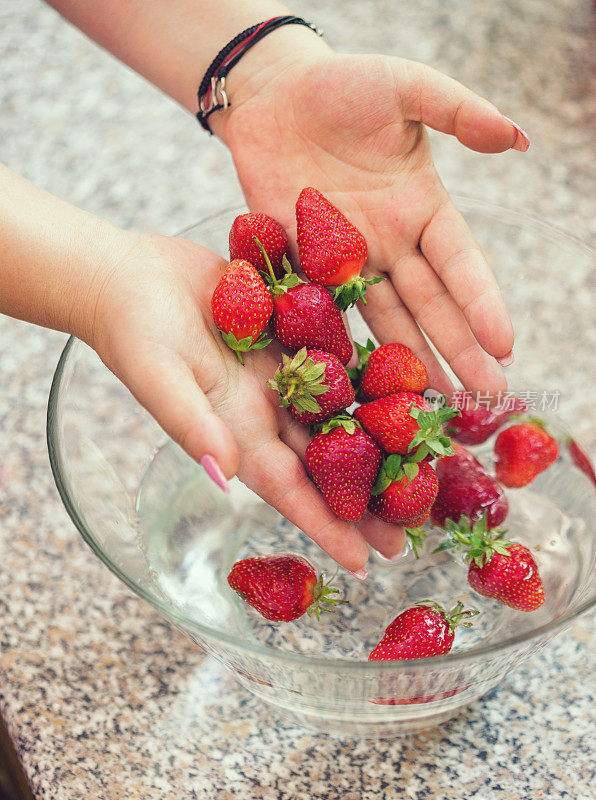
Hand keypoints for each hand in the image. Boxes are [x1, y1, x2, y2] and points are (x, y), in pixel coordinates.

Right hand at [90, 231, 402, 572]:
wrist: (133, 277)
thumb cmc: (133, 330)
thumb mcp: (156, 375)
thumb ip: (190, 422)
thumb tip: (223, 473)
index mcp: (237, 431)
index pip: (289, 489)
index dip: (326, 526)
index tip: (365, 563)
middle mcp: (267, 412)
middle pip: (327, 466)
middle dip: (366, 502)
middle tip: (412, 535)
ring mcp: (283, 378)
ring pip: (342, 420)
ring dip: (381, 447)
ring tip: (423, 474)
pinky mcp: (292, 340)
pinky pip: (340, 364)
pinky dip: (374, 381)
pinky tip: (410, 391)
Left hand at [217, 47, 525, 397]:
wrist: (272, 96)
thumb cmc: (341, 86)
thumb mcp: (406, 88)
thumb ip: (457, 111)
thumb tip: (519, 138)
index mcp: (423, 208)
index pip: (460, 265)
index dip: (481, 305)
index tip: (503, 346)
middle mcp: (391, 244)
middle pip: (430, 306)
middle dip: (458, 351)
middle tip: (484, 401)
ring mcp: (347, 262)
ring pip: (385, 321)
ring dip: (410, 363)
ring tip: (433, 407)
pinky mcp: (303, 268)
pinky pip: (323, 313)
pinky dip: (340, 347)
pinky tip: (357, 384)